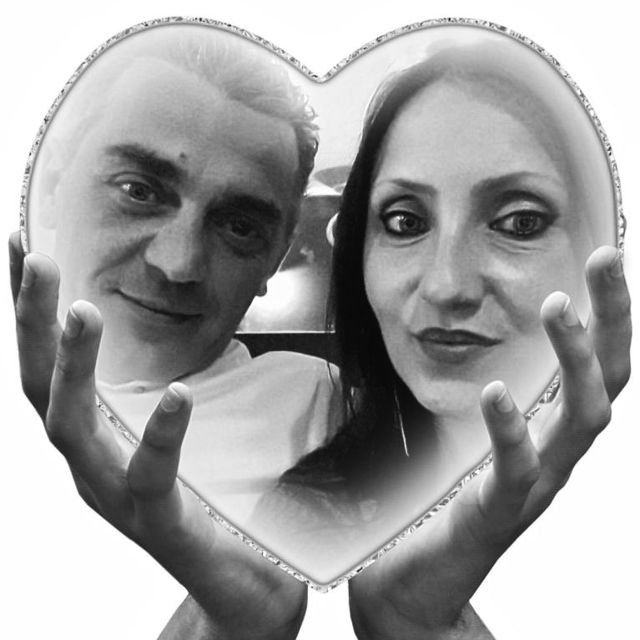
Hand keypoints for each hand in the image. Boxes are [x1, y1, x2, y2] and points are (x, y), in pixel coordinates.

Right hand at [9, 233, 306, 639]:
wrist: (232, 583)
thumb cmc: (204, 503)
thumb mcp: (172, 435)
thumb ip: (159, 395)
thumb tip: (171, 338)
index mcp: (93, 435)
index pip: (47, 365)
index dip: (30, 309)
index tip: (24, 245)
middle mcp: (88, 462)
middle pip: (38, 386)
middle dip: (31, 321)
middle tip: (33, 255)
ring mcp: (113, 495)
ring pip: (71, 428)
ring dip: (70, 368)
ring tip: (80, 310)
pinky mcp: (157, 521)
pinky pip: (149, 475)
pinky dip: (159, 435)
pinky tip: (177, 394)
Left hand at [348, 246, 630, 639]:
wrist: (416, 588)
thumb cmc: (444, 510)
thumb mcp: (475, 445)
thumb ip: (494, 407)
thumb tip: (491, 358)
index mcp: (549, 438)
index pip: (596, 370)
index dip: (610, 316)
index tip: (603, 258)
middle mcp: (554, 459)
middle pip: (609, 383)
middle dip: (614, 319)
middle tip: (604, 258)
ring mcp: (531, 488)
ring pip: (582, 421)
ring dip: (576, 359)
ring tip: (560, 305)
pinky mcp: (495, 513)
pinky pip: (516, 470)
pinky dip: (513, 428)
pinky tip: (497, 391)